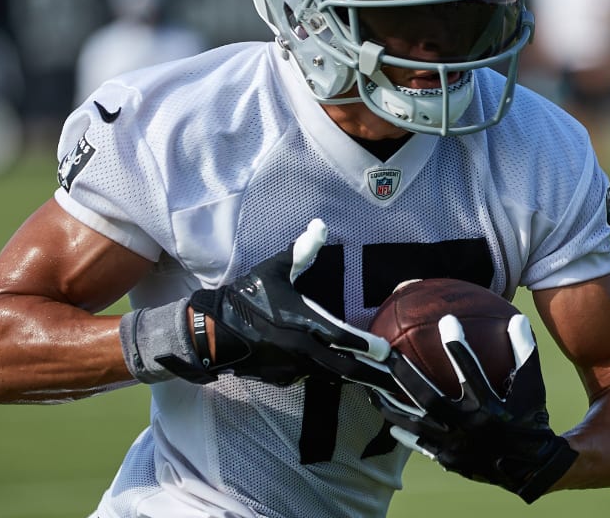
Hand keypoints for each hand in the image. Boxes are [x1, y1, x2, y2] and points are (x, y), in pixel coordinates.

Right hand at [165, 219, 393, 386]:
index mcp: (301, 322)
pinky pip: (312, 378)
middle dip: (371, 375)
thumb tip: (320, 225)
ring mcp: (292, 368)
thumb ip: (301, 250)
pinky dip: (329, 376)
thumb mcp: (273, 270)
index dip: (364, 345)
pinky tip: (344, 377)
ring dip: (355, 378)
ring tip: (381, 384)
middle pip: (344, 368)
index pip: (340, 337)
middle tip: (395, 379)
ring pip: (331, 376)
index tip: (386, 351)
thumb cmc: (247, 298)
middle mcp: (300, 349)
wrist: (213, 333)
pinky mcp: (283, 379)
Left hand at [370, 313, 577, 503]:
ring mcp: (456, 446)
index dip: (458, 347)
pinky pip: (421, 444)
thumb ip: (524, 352)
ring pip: (417, 422)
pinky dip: (405, 432)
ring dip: (393, 404)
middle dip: (407, 374)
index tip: (446, 319)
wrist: (532, 469)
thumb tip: (517, 317)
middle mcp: (470, 426)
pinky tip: (390, 420)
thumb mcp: (533, 386)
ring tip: (373, 388)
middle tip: (388, 353)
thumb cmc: (530, 418)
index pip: (471, 372)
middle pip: (430, 397)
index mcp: (491, 407)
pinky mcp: (449, 460)